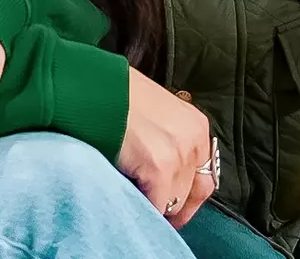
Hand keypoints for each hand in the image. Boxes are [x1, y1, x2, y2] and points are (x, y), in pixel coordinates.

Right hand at [117, 69, 214, 227]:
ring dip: (155, 204)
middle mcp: (194, 139)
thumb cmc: (119, 96)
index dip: (188, 195)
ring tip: (136, 197)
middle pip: (193, 192)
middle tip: (155, 212)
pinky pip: (155, 205)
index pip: (204, 176)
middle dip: (175, 206)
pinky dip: (142, 207)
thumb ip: (170, 139)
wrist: (95, 87)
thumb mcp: (158, 113)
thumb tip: (169, 175)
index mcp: (196, 125)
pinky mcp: (159, 168)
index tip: (173, 206)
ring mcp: (178, 154)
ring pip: (173, 203)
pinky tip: (127, 195)